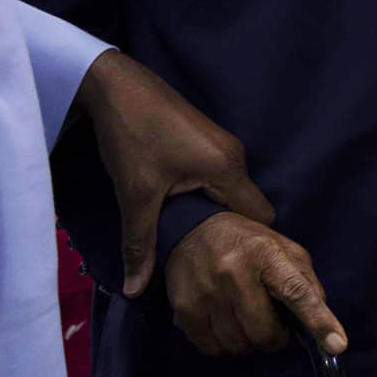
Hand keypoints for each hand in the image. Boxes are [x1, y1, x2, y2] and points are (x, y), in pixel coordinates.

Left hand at [75, 50, 280, 296]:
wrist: (115, 85)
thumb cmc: (132, 136)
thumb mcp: (136, 195)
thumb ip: (141, 245)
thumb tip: (134, 291)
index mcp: (228, 169)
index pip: (260, 218)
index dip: (245, 244)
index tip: (224, 264)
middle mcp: (235, 156)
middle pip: (247, 207)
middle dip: (227, 232)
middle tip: (202, 256)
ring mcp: (222, 145)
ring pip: (232, 193)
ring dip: (213, 213)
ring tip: (188, 235)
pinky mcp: (208, 141)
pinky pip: (220, 178)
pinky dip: (206, 196)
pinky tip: (180, 207)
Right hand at [162, 211, 346, 357]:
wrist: (191, 228)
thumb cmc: (246, 244)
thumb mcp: (283, 249)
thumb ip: (305, 282)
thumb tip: (320, 320)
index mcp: (268, 254)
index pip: (298, 292)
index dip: (319, 321)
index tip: (337, 344)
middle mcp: (235, 271)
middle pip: (264, 333)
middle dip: (273, 337)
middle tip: (269, 321)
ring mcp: (207, 290)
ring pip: (238, 345)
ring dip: (246, 340)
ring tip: (242, 315)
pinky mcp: (185, 307)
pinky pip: (212, 348)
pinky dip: (222, 342)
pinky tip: (221, 319)